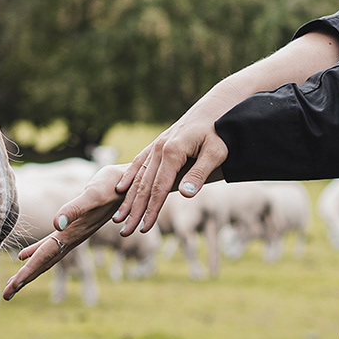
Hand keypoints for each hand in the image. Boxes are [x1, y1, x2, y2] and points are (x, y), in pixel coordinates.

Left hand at [0, 165, 129, 300]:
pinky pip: (50, 244)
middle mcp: (72, 237)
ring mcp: (73, 233)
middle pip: (44, 263)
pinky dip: (35, 251)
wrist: (134, 182)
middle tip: (6, 294)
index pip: (46, 257)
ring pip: (46, 256)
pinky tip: (24, 256)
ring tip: (13, 284)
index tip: (12, 288)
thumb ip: (75, 209)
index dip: (28, 272)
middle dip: (25, 279)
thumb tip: (55, 224)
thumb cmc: (114, 185)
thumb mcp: (94, 194)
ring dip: (29, 270)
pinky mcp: (73, 225)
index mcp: (73, 233)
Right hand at [113, 116, 227, 235]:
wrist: (215, 107)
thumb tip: (184, 195)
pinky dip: (129, 177)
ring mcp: (157, 145)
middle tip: (126, 231)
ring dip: (128, 199)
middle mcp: (160, 148)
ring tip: (119, 218)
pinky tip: (121, 189)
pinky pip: (139, 162)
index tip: (144, 228)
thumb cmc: (220, 130)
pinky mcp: (158, 144)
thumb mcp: (216, 153)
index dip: (151, 210)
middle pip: (144, 185)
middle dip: (134, 210)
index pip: (159, 188)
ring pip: (138, 176)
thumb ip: (198, 174)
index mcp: (173, 152)